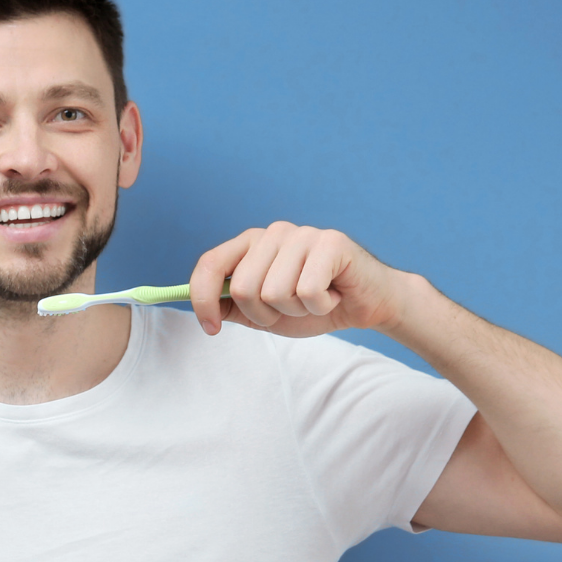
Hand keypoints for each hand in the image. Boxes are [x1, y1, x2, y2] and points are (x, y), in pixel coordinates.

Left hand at [189, 221, 415, 337]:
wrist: (364, 306)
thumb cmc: (313, 306)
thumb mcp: (263, 312)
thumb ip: (231, 305)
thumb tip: (197, 305)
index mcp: (251, 245)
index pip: (210, 264)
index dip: (203, 300)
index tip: (212, 328)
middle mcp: (273, 233)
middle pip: (243, 288)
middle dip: (263, 315)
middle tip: (289, 310)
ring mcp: (301, 234)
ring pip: (274, 292)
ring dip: (295, 310)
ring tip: (314, 300)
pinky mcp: (330, 242)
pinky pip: (306, 291)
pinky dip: (320, 306)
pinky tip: (332, 295)